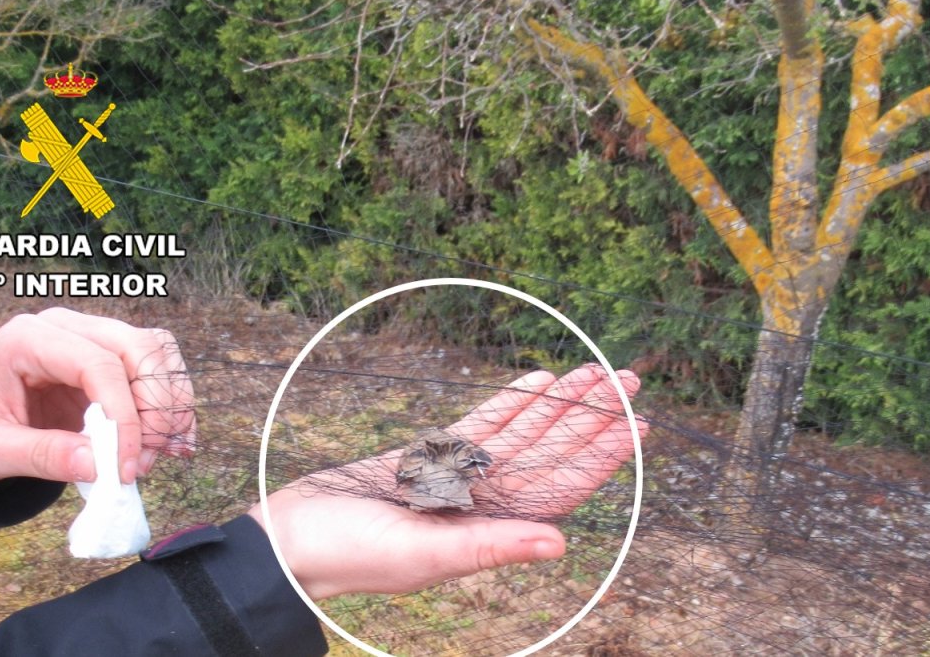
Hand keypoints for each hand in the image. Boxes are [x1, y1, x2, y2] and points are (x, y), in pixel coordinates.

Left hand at [0, 308, 195, 484]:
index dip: (124, 414)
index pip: (97, 364)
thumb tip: (99, 465)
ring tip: (162, 452)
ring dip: (170, 403)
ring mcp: (91, 338)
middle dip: (155, 406)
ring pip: (156, 353)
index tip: (127, 464)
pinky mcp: (108, 360)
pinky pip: (156, 369)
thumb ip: (40, 455)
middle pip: (138, 348)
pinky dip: (171, 404)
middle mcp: (67, 328)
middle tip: (148, 458)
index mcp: (28, 339)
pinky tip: (171, 441)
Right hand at [250, 363, 643, 600]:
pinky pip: (482, 425)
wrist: (292, 541)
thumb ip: (491, 547)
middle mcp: (483, 502)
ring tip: (594, 373)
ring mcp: (459, 478)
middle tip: (629, 381)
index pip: (560, 487)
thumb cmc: (350, 556)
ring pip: (522, 433)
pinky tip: (538, 382)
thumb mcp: (423, 556)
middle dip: (590, 417)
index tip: (636, 427)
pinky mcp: (430, 459)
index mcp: (490, 528)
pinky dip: (511, 403)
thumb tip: (559, 545)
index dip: (600, 457)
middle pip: (550, 451)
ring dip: (558, 403)